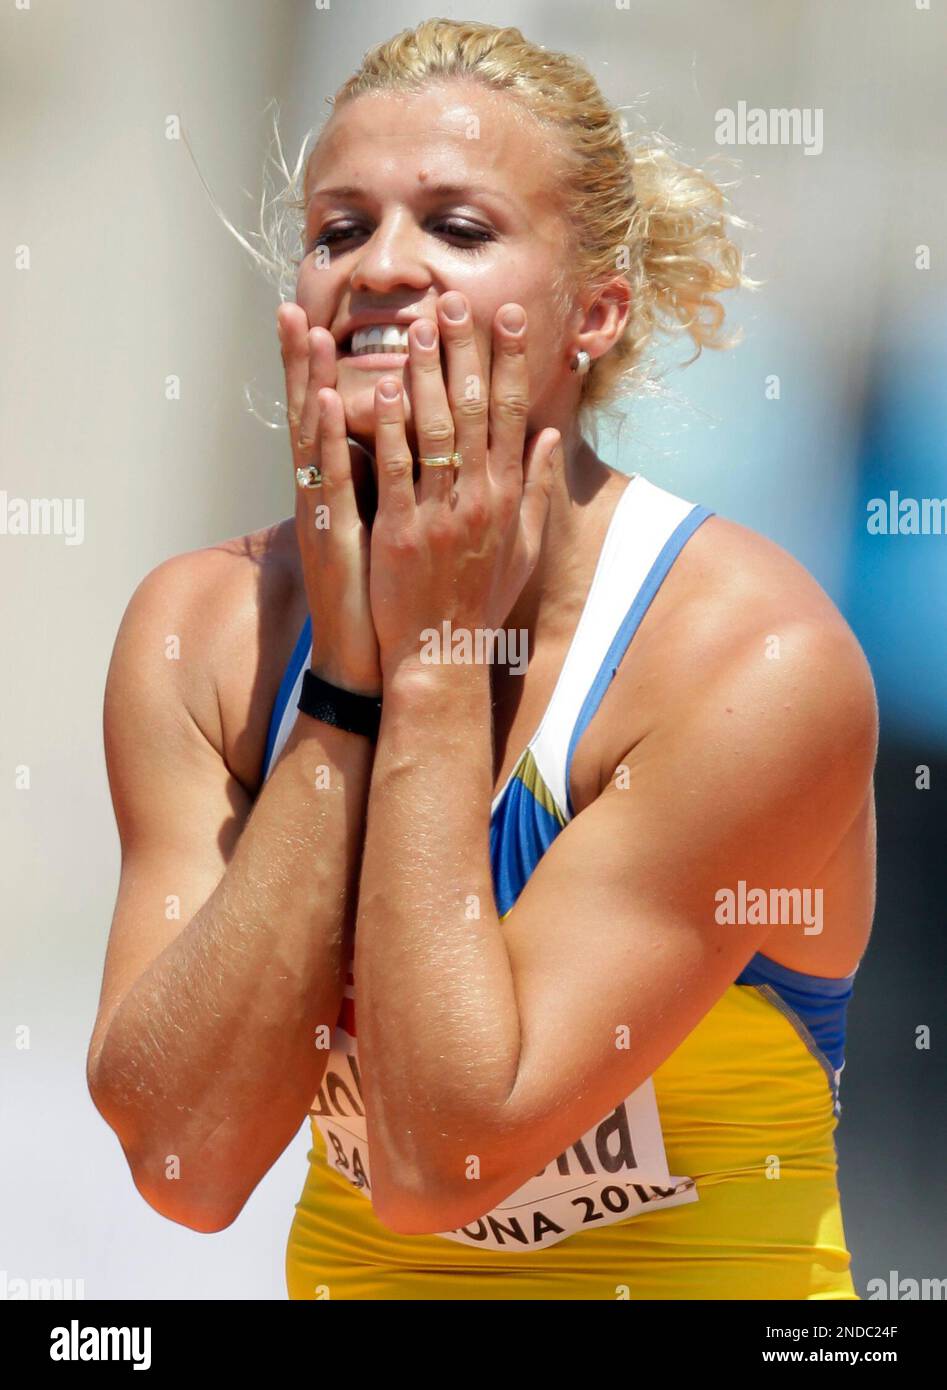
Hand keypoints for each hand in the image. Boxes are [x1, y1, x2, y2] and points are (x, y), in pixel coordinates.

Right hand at [277, 302, 381, 697]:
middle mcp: (328, 494)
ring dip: (309, 382)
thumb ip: (402, 488)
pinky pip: (332, 481)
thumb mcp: (397, 531)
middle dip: (304, 362)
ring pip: (315, 437)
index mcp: (348, 490)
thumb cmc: (392, 598)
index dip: (328, 372)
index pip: (336, 417)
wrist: (378, 659)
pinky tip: (325, 401)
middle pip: (313, 414)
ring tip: (304, 329)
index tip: (326, 319)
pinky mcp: (335, 536)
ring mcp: (327, 513)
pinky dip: (328, 440)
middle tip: (296, 305)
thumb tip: (416, 451)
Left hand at [367, 292, 560, 678]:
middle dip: (466, 351)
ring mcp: (442, 514)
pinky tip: (379, 389)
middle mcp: (481, 498)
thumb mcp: (524, 544)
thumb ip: (538, 486)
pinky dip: (388, 428)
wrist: (444, 652)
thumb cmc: (481, 599)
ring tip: (415, 326)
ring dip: (425, 375)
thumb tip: (550, 434)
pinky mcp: (401, 533)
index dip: (511, 362)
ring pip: (436, 431)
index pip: (515, 414)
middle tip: (455, 301)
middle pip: (477, 410)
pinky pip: (395, 470)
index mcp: (509, 496)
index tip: (506, 317)